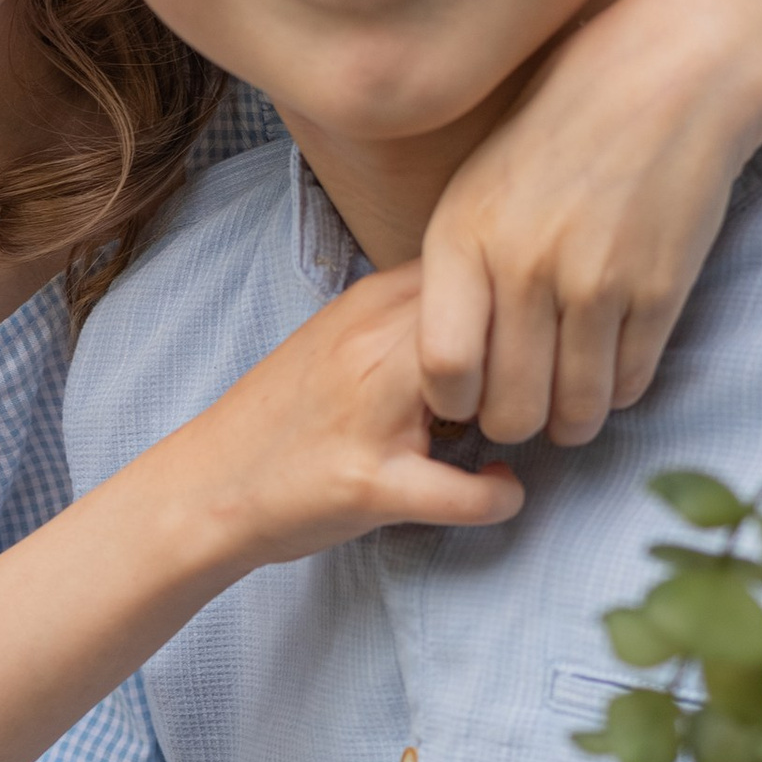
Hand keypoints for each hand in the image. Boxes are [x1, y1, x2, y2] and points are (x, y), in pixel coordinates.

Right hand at [174, 260, 523, 572]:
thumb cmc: (283, 416)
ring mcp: (373, 417)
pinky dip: (499, 497)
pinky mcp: (373, 485)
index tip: (544, 318)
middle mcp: (372, 348)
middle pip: (498, 317)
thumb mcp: (339, 336)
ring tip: (529, 428)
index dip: (524, 288)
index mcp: (367, 305)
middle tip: (552, 380)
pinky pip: (467, 494)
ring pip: (490, 390)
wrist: (208, 485)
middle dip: (541, 346)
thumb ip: (407, 310)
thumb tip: (491, 288)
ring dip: (527, 412)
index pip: (478, 264)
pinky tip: (498, 490)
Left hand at [418, 0, 761, 447]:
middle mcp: (523, 267)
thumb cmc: (566, 119)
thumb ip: (460, 261)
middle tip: (522, 405)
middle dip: (513, 422)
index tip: (466, 395)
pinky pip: (632, 385)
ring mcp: (595, 283)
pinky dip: (619, 389)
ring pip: (576, 413)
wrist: (675, 68)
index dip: (453, 401)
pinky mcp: (660, 290)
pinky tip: (611, 365)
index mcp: (464, 236)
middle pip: (509, 410)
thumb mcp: (481, 178)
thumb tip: (445, 350)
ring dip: (570, 419)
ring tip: (567, 400)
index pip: (442, 370)